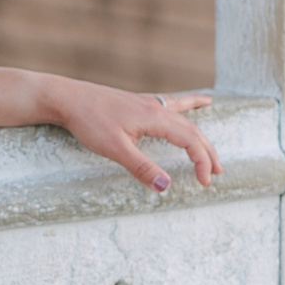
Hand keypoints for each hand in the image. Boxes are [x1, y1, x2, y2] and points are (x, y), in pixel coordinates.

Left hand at [45, 80, 219, 192]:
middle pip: (192, 130)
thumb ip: (142, 168)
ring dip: (201, 136)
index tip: (204, 182)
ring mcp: (148, 103)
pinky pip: (174, 103)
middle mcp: (156, 107)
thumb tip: (166, 186)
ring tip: (213, 150)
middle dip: (207, 153)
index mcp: (155, 117)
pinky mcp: (139, 102)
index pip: (190, 141)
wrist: (67, 98)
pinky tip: (203, 100)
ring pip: (185, 118)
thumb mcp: (115, 149)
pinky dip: (192, 104)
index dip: (201, 162)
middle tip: (217, 173)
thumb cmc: (89, 121)